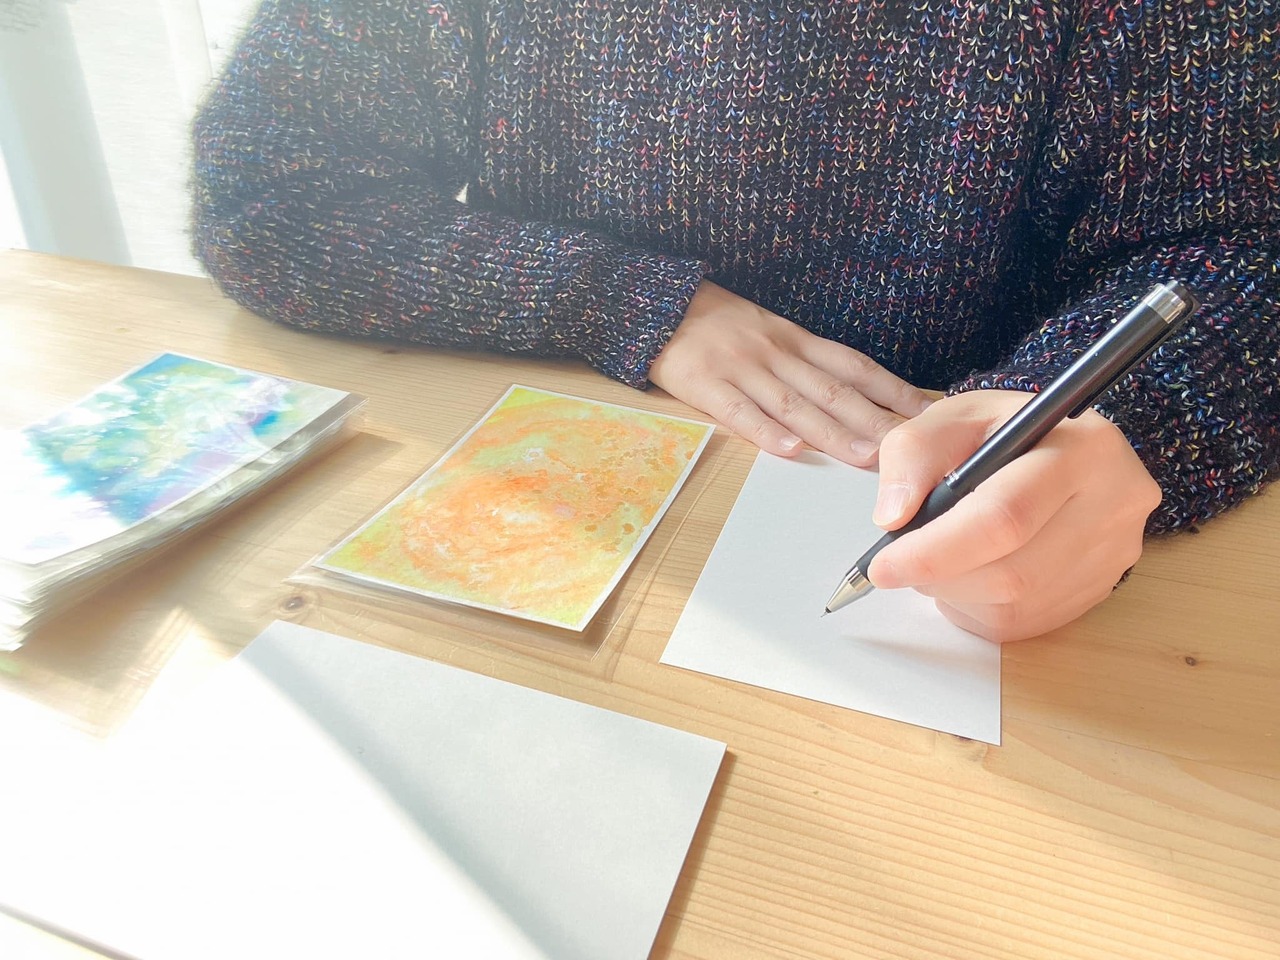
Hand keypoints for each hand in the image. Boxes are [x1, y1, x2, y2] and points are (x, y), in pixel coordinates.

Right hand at [648, 281, 932, 465]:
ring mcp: (741, 368)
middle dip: (875, 420)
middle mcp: (776, 353)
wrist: (657, 303)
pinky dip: (764, 431)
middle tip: (911, 448)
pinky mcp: (705, 384)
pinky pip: (738, 411)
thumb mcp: (768, 332)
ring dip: (833, 432)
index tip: (927, 414)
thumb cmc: (717, 324)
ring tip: (866, 457)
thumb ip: (805, 363)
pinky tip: (789, 450)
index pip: (854, 367)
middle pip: (833, 390)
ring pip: (795, 404)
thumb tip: (853, 397)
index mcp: (794, 340)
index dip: (893, 390)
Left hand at [869, 390, 1161, 641]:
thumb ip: (913, 454)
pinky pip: (1024, 623)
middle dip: (940, 576)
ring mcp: (1114, 552)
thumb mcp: (951, 417)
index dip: (937, 549)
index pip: (1006, 516)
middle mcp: (1114, 502)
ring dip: (955, 592)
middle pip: (1012, 572)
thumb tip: (894, 516)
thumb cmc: (1001, 433)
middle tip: (902, 563)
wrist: (1060, 450)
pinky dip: (978, 606)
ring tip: (940, 557)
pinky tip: (970, 572)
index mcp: (1081, 447)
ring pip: (1015, 604)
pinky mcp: (1101, 589)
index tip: (883, 566)